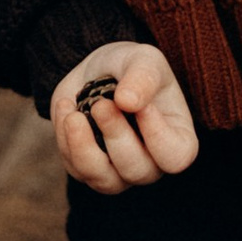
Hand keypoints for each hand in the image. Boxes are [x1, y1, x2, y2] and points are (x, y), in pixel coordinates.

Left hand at [50, 42, 199, 192]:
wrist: (98, 70)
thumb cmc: (132, 67)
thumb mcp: (143, 59)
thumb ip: (142, 77)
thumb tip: (128, 102)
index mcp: (176, 138)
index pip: (175, 156)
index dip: (157, 136)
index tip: (141, 105)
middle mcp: (150, 163)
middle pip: (137, 171)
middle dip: (116, 136)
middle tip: (101, 104)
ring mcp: (119, 172)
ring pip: (104, 181)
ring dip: (85, 149)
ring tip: (74, 116)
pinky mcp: (88, 170)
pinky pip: (75, 168)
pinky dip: (65, 139)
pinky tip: (66, 107)